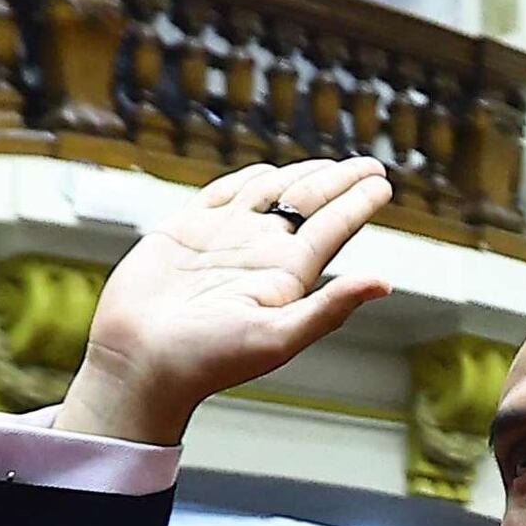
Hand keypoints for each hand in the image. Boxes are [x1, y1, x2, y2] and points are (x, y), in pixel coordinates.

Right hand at [62, 158, 399, 449]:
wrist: (140, 361)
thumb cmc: (208, 359)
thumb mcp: (278, 337)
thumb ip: (330, 308)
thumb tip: (385, 283)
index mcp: (287, 275)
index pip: (332, 228)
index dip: (357, 203)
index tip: (383, 181)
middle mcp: (259, 254)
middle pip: (308, 204)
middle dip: (339, 182)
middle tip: (370, 164)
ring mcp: (222, 240)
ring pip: (269, 194)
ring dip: (299, 176)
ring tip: (327, 166)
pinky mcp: (183, 232)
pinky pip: (221, 195)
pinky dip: (245, 180)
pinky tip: (264, 173)